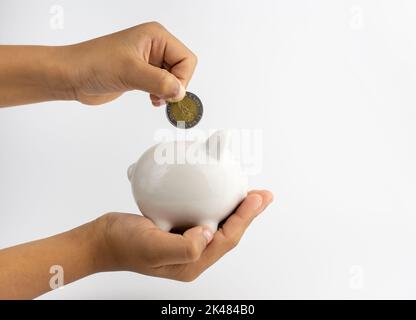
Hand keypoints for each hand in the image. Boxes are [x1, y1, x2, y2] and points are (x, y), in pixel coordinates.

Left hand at [0, 22, 196, 107]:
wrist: (72, 76)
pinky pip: (163, 85)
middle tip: (161, 96)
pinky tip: (152, 99)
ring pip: (174, 79)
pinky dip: (161, 95)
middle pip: (182, 69)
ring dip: (168, 92)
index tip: (169, 92)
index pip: (186, 59)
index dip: (182, 78)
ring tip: (155, 99)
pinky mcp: (142, 74)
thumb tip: (180, 92)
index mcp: (156, 37)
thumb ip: (160, 81)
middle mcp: (155, 46)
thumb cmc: (94, 64)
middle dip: (175, 86)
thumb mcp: (131, 72)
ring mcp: (148, 61)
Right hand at [0, 190, 271, 298]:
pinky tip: (212, 189)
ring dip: (232, 207)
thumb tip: (209, 232)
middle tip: (262, 194)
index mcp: (191, 262)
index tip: (258, 198)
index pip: (227, 239)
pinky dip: (211, 201)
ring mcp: (185, 242)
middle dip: (247, 213)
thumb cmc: (122, 245)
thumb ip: (184, 246)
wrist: (101, 241)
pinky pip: (200, 214)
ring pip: (216, 223)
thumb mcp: (152, 247)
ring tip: (245, 191)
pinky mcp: (177, 230)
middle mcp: (192, 254)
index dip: (245, 218)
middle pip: (227, 231)